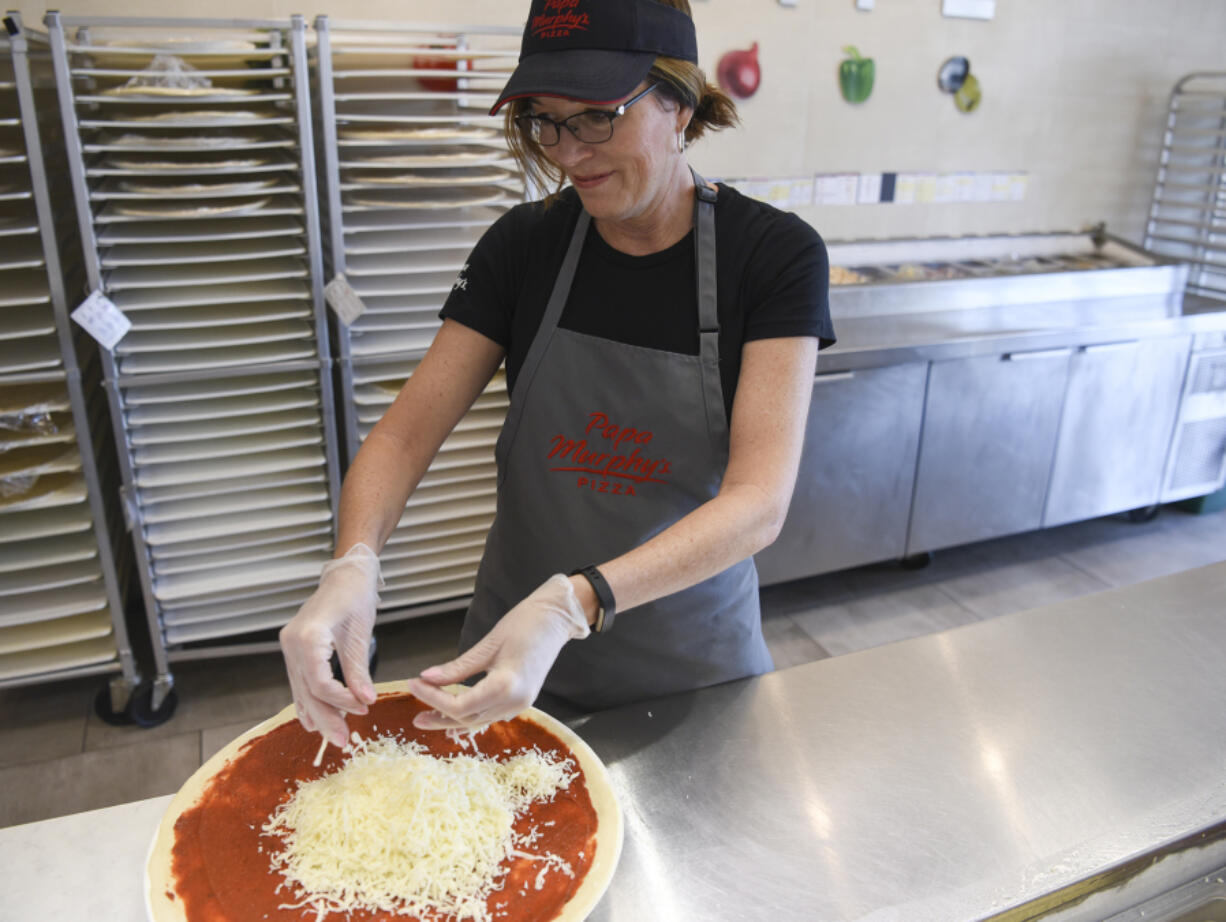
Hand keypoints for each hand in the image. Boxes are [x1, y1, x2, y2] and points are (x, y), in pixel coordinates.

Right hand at [279, 544, 382, 746]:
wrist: (345, 575)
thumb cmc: (355, 597)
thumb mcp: (360, 634)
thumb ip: (359, 671)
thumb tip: (365, 702)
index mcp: (306, 637)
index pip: (320, 683)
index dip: (341, 701)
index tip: (363, 709)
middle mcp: (291, 644)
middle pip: (307, 691)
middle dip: (326, 718)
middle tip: (343, 742)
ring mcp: (289, 648)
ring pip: (301, 690)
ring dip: (317, 714)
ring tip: (332, 737)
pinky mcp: (295, 650)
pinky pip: (300, 681)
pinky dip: (308, 701)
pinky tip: (313, 721)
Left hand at [407, 574, 589, 728]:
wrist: (556, 619)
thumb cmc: (525, 623)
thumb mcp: (488, 644)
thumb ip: (458, 667)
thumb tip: (426, 678)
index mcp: (507, 686)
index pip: (461, 705)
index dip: (433, 698)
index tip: (413, 684)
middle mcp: (515, 702)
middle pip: (468, 718)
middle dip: (439, 715)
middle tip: (414, 715)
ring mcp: (521, 703)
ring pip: (479, 720)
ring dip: (453, 719)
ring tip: (428, 717)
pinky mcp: (522, 700)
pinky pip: (490, 715)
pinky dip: (471, 716)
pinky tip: (456, 715)